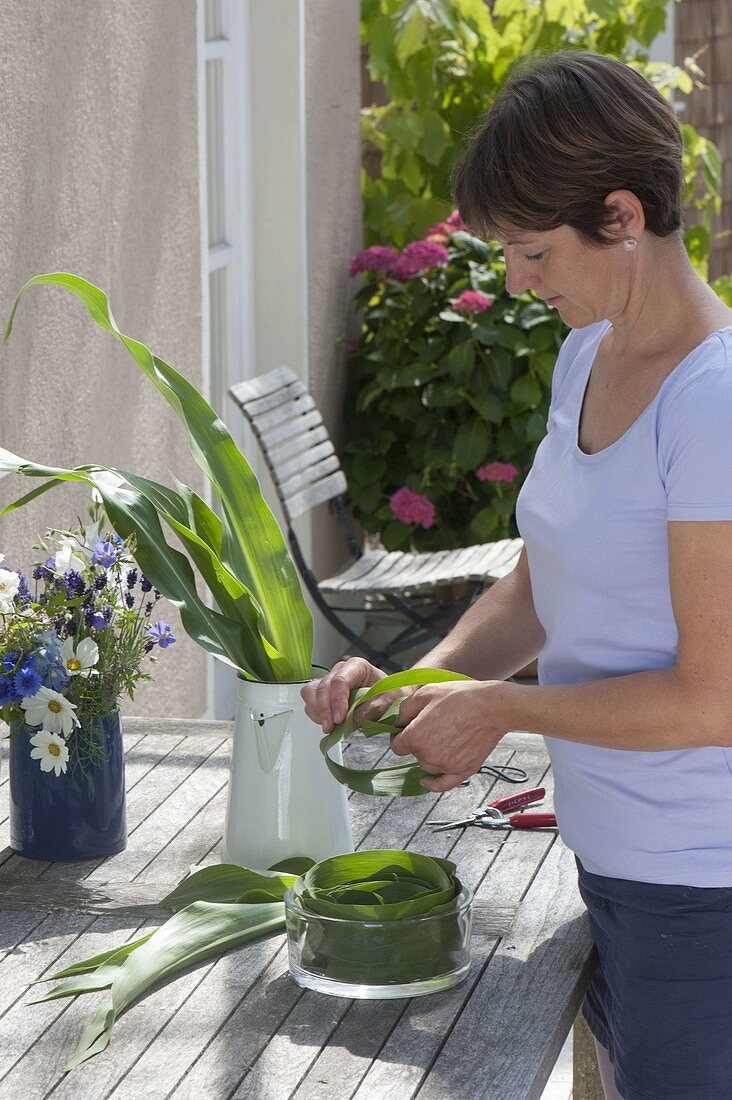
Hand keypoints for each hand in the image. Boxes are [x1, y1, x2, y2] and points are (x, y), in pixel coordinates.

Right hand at [301, 657, 385, 733]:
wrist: (388, 700)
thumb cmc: (388, 696)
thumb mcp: (386, 703)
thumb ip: (369, 711)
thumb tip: (349, 722)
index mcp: (358, 667)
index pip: (340, 680)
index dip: (337, 700)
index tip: (339, 719)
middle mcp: (340, 671)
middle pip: (323, 687)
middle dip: (324, 710)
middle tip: (331, 728)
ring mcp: (330, 682)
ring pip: (311, 693)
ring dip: (317, 712)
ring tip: (330, 727)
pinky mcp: (324, 694)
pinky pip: (311, 702)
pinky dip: (316, 715)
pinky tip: (329, 723)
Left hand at [390, 681, 508, 791]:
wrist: (491, 707)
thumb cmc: (459, 697)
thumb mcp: (426, 692)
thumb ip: (404, 710)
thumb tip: (397, 723)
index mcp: (416, 737)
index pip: (396, 745)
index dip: (399, 736)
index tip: (406, 729)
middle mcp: (428, 755)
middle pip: (413, 754)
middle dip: (418, 742)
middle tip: (434, 725)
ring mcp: (445, 766)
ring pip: (427, 766)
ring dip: (429, 755)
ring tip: (444, 737)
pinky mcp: (462, 771)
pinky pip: (441, 785)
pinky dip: (432, 784)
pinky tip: (426, 780)